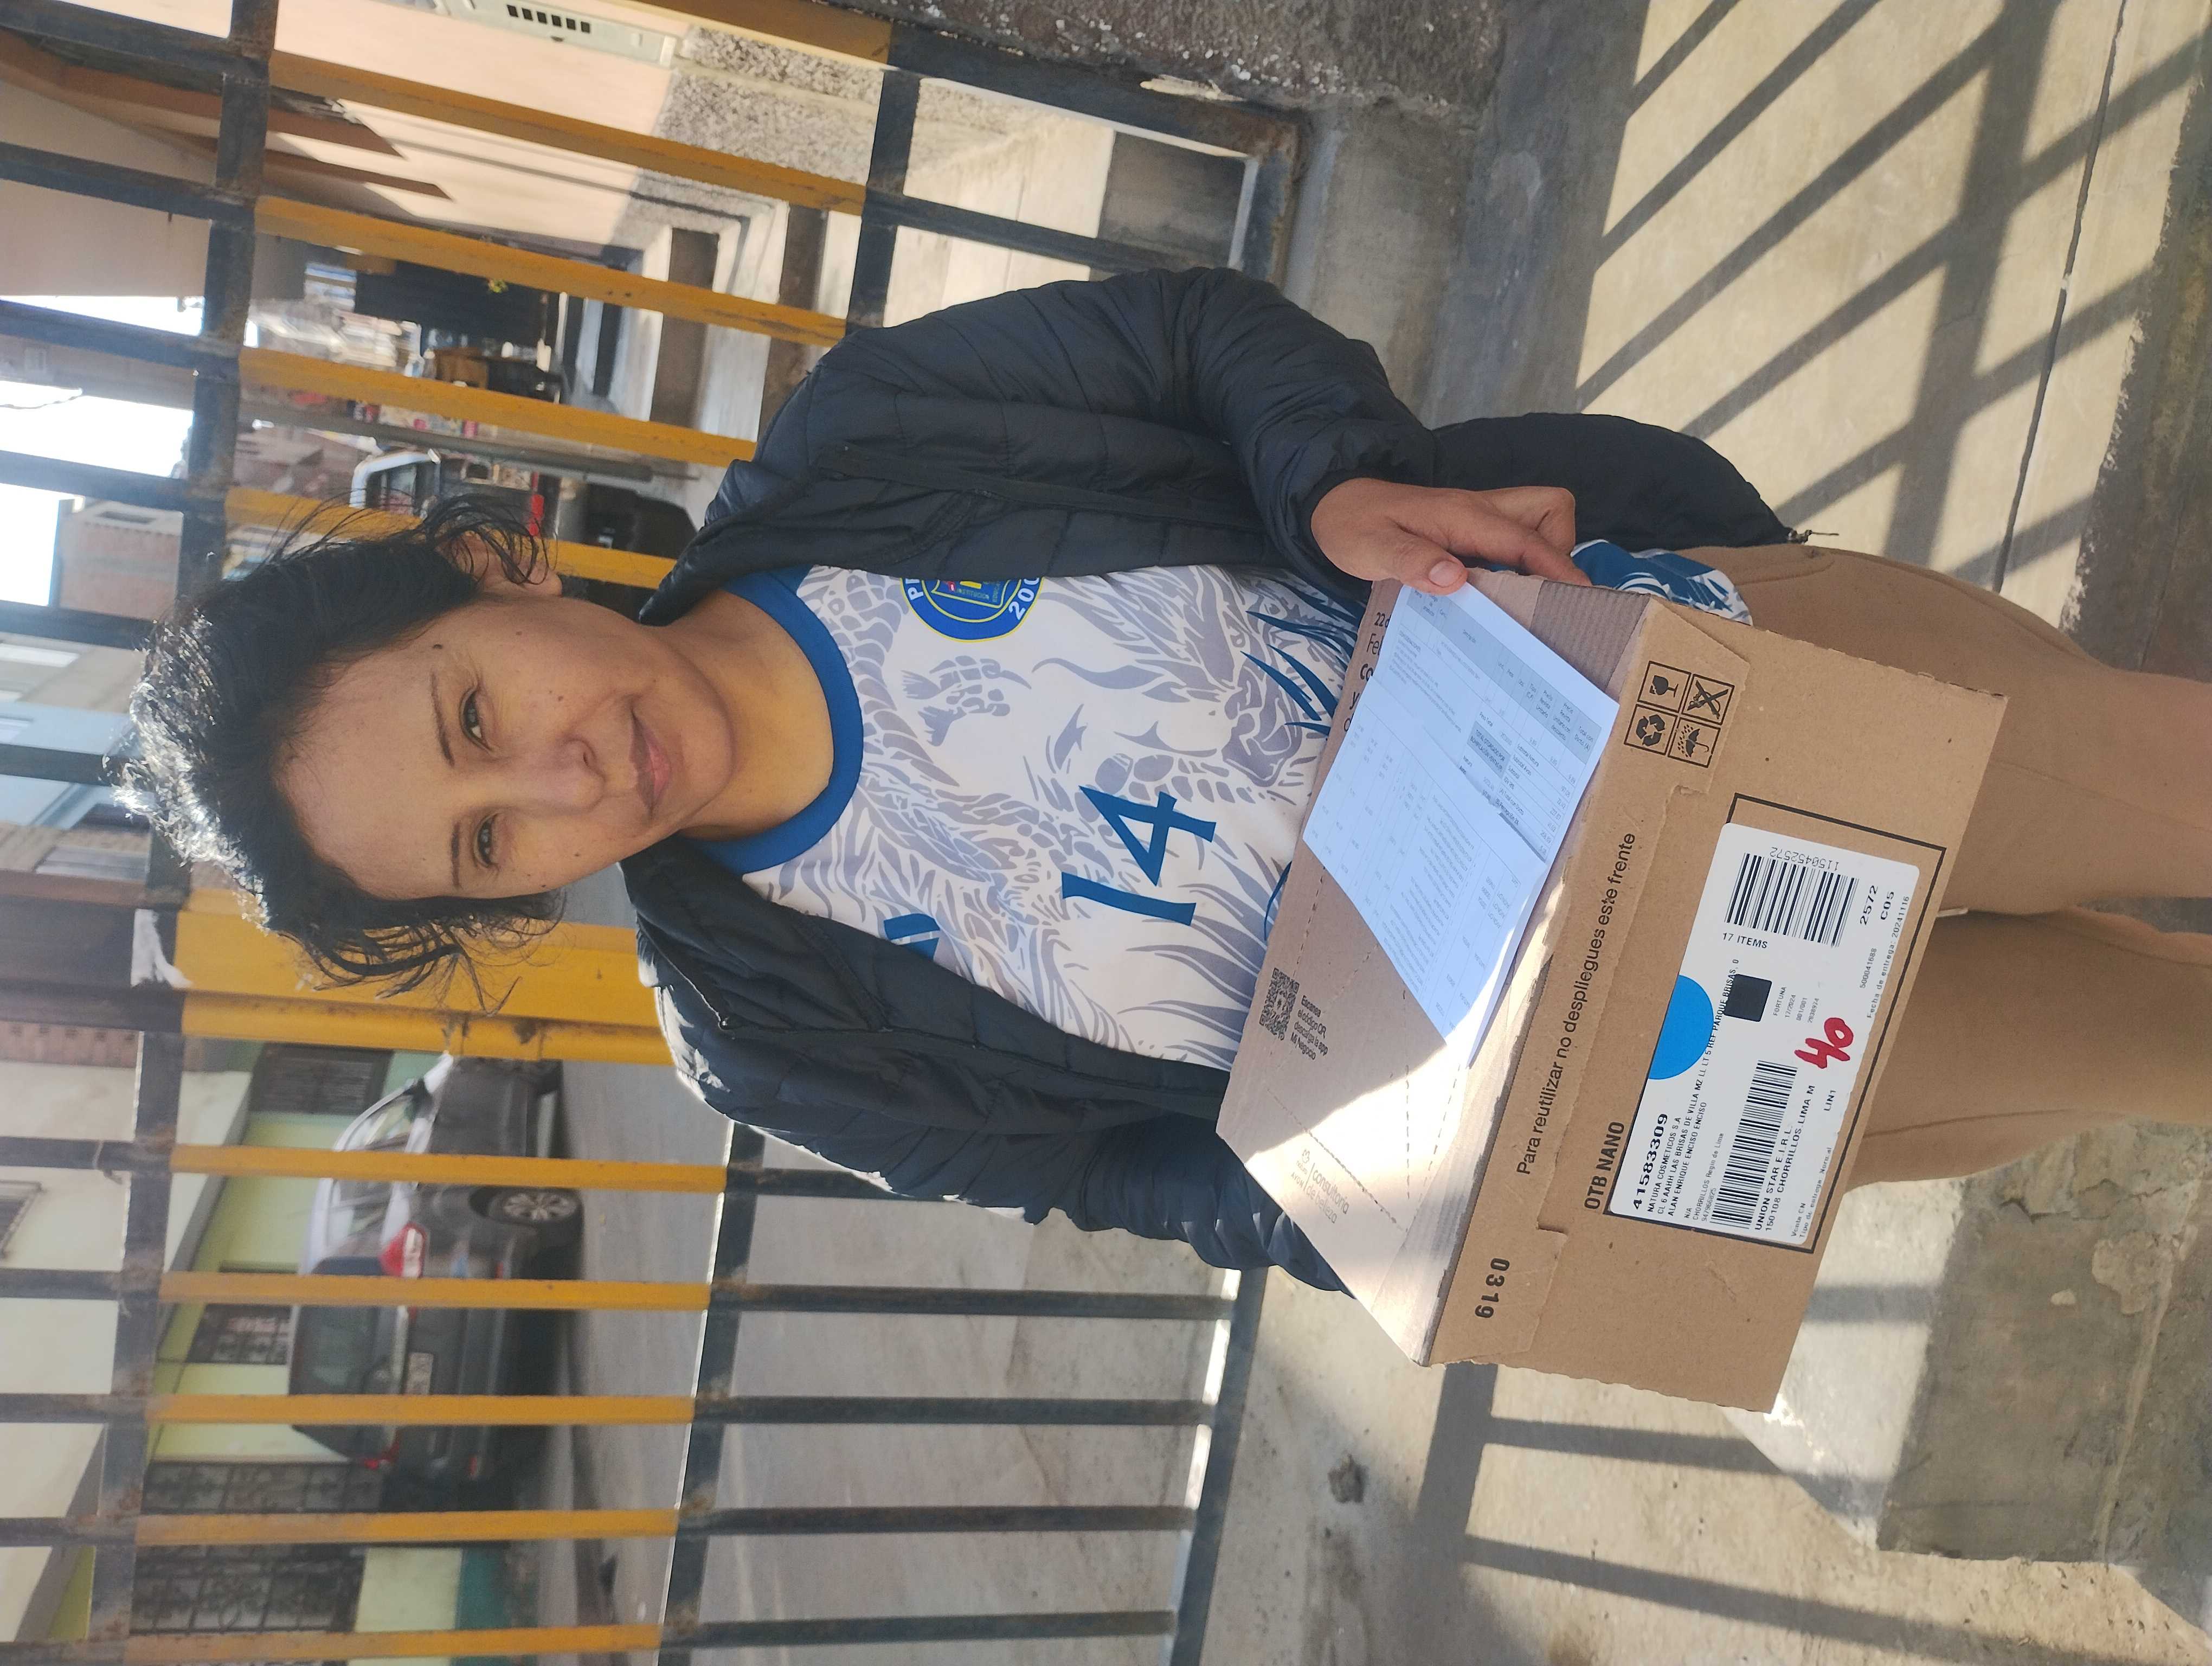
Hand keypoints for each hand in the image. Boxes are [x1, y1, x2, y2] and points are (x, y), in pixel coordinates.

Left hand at [1310, 479, 1586, 594]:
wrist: (1333, 505)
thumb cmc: (1353, 526)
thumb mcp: (1371, 548)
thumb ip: (1411, 561)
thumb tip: (1455, 578)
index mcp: (1463, 515)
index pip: (1526, 539)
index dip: (1558, 568)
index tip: (1584, 600)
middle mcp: (1480, 511)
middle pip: (1550, 510)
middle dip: (1560, 551)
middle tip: (1543, 598)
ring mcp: (1478, 519)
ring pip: (1537, 522)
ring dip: (1543, 557)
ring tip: (1525, 603)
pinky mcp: (1471, 531)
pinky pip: (1514, 541)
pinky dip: (1521, 565)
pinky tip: (1502, 601)